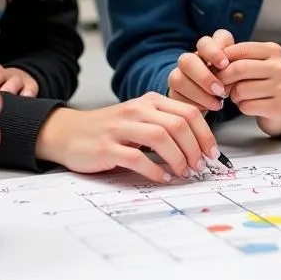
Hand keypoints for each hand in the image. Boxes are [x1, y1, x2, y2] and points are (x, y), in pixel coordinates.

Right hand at [34, 92, 221, 183]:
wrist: (67, 132)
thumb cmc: (109, 130)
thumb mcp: (139, 119)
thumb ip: (165, 126)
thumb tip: (199, 148)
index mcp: (149, 101)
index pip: (188, 112)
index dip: (205, 135)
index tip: (213, 154)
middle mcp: (137, 110)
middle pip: (178, 124)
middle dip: (195, 148)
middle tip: (200, 167)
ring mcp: (121, 127)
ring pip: (161, 137)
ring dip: (179, 158)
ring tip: (184, 173)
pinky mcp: (107, 147)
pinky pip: (137, 158)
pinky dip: (155, 170)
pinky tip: (162, 178)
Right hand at [167, 29, 234, 111]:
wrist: (215, 98)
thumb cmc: (228, 80)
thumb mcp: (235, 67)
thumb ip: (234, 57)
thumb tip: (230, 59)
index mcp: (205, 51)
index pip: (204, 43)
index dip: (213, 52)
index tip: (225, 64)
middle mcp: (188, 60)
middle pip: (186, 60)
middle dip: (204, 77)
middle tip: (220, 90)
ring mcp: (178, 76)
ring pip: (177, 79)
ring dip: (199, 93)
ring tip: (217, 104)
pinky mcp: (174, 93)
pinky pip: (177, 97)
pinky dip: (194, 104)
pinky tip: (208, 108)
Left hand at [216, 41, 280, 136]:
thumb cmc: (260, 83)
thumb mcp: (251, 64)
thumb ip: (235, 57)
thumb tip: (213, 59)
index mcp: (273, 50)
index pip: (241, 49)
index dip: (222, 59)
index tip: (215, 68)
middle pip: (240, 68)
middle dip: (223, 78)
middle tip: (219, 85)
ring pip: (241, 89)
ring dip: (233, 95)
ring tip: (239, 95)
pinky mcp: (279, 107)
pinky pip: (247, 106)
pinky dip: (242, 107)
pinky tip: (249, 105)